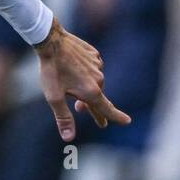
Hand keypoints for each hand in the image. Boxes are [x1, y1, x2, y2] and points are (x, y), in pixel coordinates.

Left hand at [34, 17, 130, 140]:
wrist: (51, 41)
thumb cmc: (51, 70)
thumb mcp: (54, 98)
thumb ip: (63, 118)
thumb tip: (69, 138)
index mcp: (91, 91)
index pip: (107, 109)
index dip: (116, 117)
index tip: (127, 121)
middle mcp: (99, 79)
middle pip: (97, 97)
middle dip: (88, 105)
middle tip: (80, 110)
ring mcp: (97, 65)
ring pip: (94, 82)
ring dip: (85, 87)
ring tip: (68, 84)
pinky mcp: (94, 54)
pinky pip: (92, 68)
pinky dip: (85, 73)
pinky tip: (74, 69)